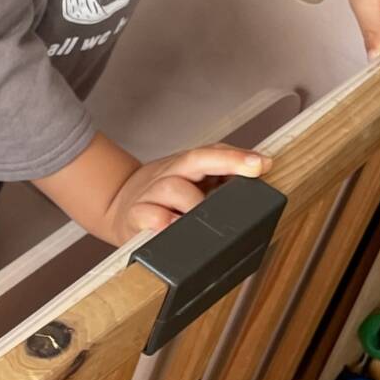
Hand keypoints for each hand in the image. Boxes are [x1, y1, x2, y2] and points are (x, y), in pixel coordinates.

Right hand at [108, 143, 269, 243]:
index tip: (264, 163)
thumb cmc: (164, 200)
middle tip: (254, 171)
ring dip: (195, 201)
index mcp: (185, 167)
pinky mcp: (135, 216)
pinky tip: (174, 227)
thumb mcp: (190, 184)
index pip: (212, 153)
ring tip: (213, 216)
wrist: (115, 206)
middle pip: (194, 159)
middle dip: (228, 162)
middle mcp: (169, 174)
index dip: (237, 156)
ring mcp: (151, 194)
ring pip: (173, 187)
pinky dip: (162, 220)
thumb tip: (260, 185)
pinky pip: (148, 215)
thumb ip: (221, 184)